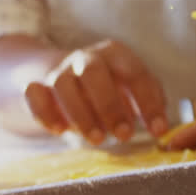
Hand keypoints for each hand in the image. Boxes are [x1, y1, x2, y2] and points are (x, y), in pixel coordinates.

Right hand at [24, 39, 168, 144]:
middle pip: (94, 72)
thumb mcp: (132, 89)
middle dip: (110, 105)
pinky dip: (45, 113)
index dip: (148, 103)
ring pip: (62, 83)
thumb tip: (161, 127)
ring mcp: (59, 70)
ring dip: (80, 114)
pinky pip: (34, 94)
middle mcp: (86, 58)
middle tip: (123, 136)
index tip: (157, 131)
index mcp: (116, 55)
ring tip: (96, 139)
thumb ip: (149, 102)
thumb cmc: (109, 88)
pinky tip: (59, 130)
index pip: (135, 73)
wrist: (64, 77)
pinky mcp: (37, 86)